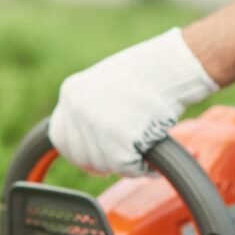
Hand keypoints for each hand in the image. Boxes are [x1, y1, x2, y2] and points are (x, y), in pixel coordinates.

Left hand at [48, 28, 217, 176]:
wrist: (174, 67)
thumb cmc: (149, 74)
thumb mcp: (104, 84)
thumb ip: (89, 110)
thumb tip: (85, 142)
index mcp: (71, 92)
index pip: (60, 138)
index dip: (77, 154)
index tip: (93, 162)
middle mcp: (77, 109)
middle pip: (81, 156)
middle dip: (105, 160)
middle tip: (129, 151)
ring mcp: (96, 126)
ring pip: (105, 164)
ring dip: (126, 161)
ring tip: (145, 140)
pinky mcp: (118, 142)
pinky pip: (126, 168)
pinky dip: (142, 165)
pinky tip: (153, 146)